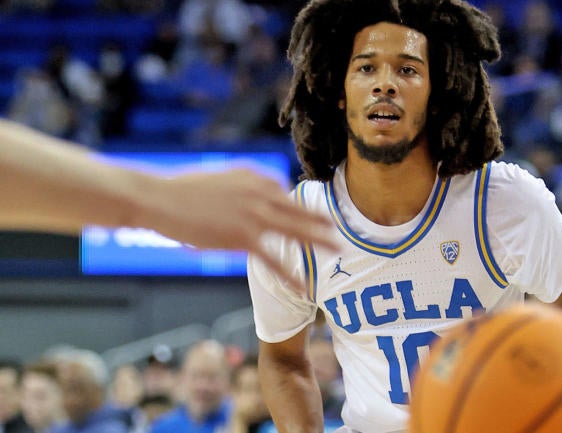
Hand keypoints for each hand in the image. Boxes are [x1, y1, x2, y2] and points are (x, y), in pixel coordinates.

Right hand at [139, 168, 337, 289]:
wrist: (158, 198)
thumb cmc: (181, 190)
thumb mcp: (218, 179)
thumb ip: (240, 186)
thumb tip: (251, 193)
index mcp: (254, 177)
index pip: (284, 193)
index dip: (295, 209)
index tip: (306, 218)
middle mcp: (260, 193)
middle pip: (299, 210)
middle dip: (321, 221)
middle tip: (340, 230)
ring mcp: (253, 216)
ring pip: (295, 231)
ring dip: (319, 242)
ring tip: (338, 251)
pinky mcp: (242, 238)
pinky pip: (274, 260)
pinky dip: (291, 275)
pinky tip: (305, 286)